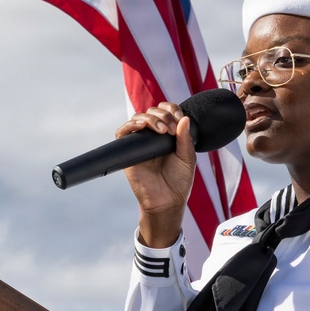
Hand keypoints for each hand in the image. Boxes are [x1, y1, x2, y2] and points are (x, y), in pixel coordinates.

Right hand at [115, 102, 197, 247]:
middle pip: (152, 112)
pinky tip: (142, 126)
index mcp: (167, 135)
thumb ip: (185, 138)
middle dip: (163, 115)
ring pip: (138, 118)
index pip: (165, 112)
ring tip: (162, 130)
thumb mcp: (187, 157)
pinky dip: (130, 125)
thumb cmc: (179, 182)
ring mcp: (139, 143)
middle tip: (171, 130)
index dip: (171, 109)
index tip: (179, 117)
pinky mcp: (128, 152)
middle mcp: (152, 136)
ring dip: (150, 118)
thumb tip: (184, 118)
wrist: (167, 201)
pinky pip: (122, 133)